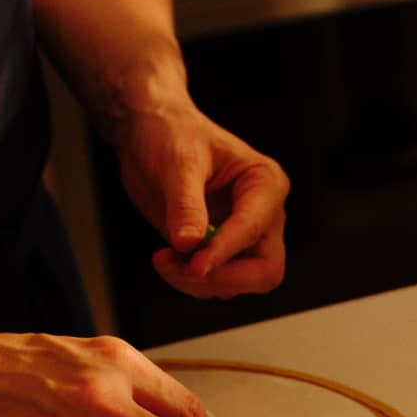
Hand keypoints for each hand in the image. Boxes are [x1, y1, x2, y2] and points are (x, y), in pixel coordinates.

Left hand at [115, 100, 288, 300]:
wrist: (149, 133)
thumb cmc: (172, 133)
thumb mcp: (178, 162)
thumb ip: (185, 204)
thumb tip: (189, 243)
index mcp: (266, 184)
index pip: (254, 230)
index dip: (225, 251)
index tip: (194, 265)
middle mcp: (263, 216)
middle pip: (265, 270)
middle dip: (223, 277)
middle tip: (184, 270)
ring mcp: (244, 238)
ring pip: (237, 283)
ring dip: (200, 282)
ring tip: (164, 259)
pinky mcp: (220, 251)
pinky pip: (214, 282)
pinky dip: (189, 280)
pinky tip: (167, 259)